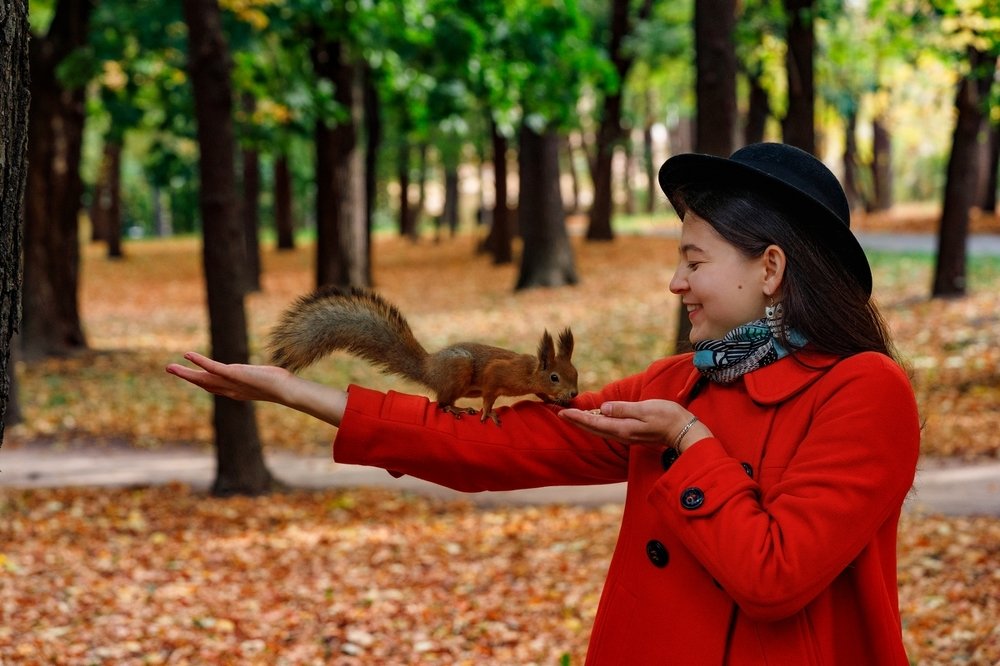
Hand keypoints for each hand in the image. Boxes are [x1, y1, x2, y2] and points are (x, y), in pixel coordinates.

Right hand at [166, 352, 347, 425]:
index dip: (200, 381)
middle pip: (203, 384)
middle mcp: (229, 388)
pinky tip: (188, 354)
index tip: (190, 375)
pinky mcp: (233, 374)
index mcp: (235, 390)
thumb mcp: (266, 380)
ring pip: (203, 378)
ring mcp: (230, 382)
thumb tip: (273, 374)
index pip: (213, 386)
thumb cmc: (280, 384)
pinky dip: (200, 361)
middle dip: (186, 377)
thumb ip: (262, 378)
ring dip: (186, 372)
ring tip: (170, 366)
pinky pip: (212, 368)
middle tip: (169, 369)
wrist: (287, 390)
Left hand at [559, 400, 710, 451]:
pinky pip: (608, 429)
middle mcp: (622, 434)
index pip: (594, 423)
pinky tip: (593, 418)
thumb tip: (603, 409)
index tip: (562, 412)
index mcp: (623, 428)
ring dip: (584, 423)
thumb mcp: (646, 409)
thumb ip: (624, 409)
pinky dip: (596, 423)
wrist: (684, 430)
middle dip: (576, 421)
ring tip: (571, 416)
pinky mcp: (631, 433)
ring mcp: (627, 435)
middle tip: (560, 414)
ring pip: (599, 430)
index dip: (577, 418)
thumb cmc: (668, 416)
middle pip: (593, 428)